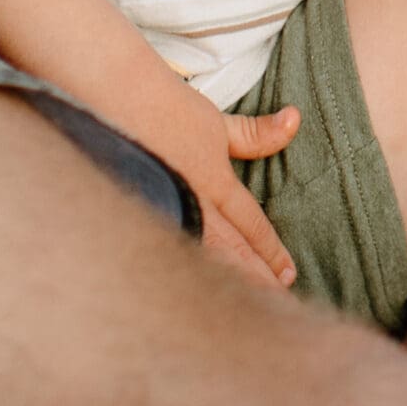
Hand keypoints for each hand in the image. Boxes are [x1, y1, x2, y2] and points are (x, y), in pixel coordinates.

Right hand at [129, 77, 300, 289]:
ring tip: (241, 309)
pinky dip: (180, 277)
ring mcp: (161, 211)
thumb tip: (295, 120)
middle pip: (231, 254)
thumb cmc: (165, 107)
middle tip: (280, 307)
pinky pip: (162, 255)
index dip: (271, 253)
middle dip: (255, 281)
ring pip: (199, 260)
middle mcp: (190, 203)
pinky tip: (185, 297)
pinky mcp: (133, 212)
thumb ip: (254, 134)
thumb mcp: (217, 122)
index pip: (252, 226)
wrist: (111, 96)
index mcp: (215, 184)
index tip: (290, 275)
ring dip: (222, 284)